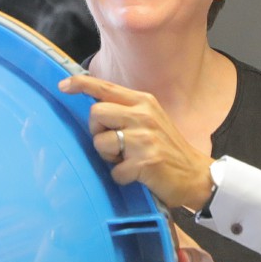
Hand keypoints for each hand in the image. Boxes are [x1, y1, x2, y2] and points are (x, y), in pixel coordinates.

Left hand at [58, 72, 216, 211]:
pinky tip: (138, 175)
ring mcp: (145, 138)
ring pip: (101, 142)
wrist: (196, 175)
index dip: (81, 84)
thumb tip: (95, 108)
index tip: (64, 86)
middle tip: (114, 144)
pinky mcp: (146, 161)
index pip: (106, 87)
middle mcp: (144, 115)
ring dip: (109, 157)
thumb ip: (126, 111)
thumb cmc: (168, 149)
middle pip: (96, 113)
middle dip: (97, 131)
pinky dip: (122, 177)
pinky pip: (115, 170)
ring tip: (128, 160)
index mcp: (144, 102)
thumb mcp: (150, 119)